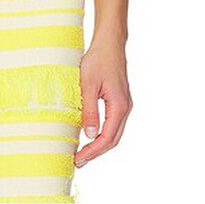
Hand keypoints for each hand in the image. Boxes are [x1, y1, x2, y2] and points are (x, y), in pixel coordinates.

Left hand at [75, 38, 131, 167]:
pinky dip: (103, 133)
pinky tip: (91, 134)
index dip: (93, 151)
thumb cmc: (98, 60)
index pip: (107, 138)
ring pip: (114, 132)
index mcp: (119, 106)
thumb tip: (89, 135)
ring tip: (83, 152)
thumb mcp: (88, 85)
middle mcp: (125, 108)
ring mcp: (124, 104)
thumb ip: (89, 110)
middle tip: (79, 160)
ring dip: (100, 144)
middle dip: (96, 152)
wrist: (109, 43)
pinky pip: (113, 123)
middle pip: (113, 139)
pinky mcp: (120, 100)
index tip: (78, 159)